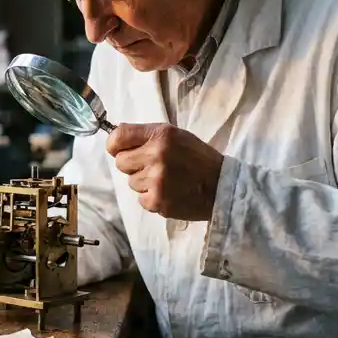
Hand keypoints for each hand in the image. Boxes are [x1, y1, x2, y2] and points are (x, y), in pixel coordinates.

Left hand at [106, 123, 223, 220]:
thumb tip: (115, 137)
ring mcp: (156, 181)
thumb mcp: (176, 136)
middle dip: (132, 165)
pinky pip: (140, 198)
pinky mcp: (157, 201)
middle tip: (152, 166)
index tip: (119, 150)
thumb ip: (147, 135)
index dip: (115, 145)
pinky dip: (151, 197)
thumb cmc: (198, 159)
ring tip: (166, 180)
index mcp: (161, 135)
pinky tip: (169, 192)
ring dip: (144, 182)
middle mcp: (156, 155)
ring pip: (131, 182)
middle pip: (121, 162)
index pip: (119, 136)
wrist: (222, 187)